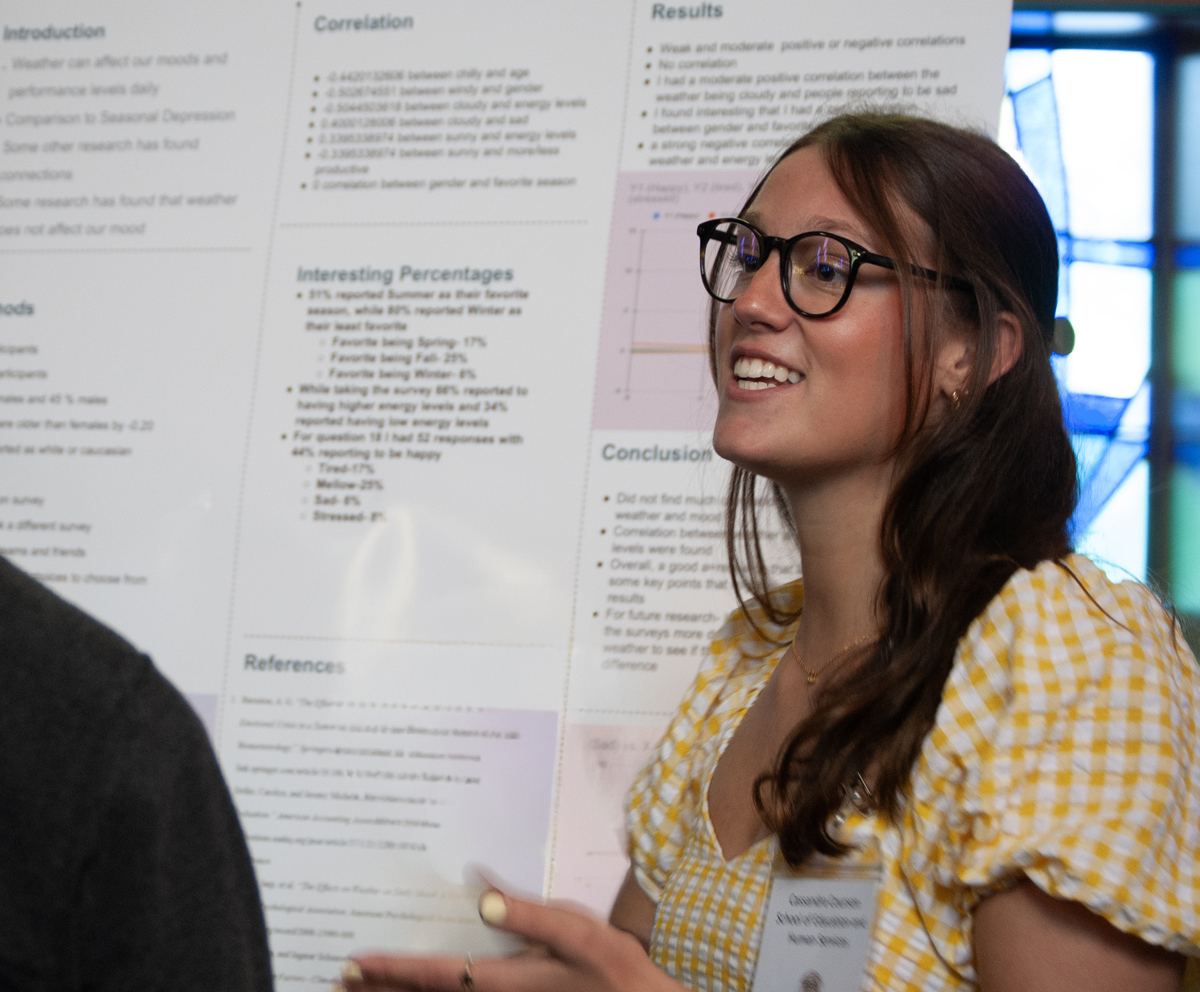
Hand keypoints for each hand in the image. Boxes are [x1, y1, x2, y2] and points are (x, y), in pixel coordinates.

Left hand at [342, 888, 680, 991]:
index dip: (392, 971)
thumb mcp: (576, 932)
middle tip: (343, 979)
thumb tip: (483, 895)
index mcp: (504, 980)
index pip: (433, 975)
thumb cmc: (611, 969)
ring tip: (365, 986)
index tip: (355, 965)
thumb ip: (528, 915)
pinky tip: (423, 985)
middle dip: (383, 989)